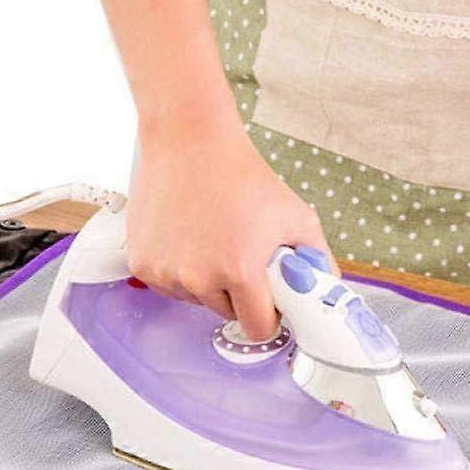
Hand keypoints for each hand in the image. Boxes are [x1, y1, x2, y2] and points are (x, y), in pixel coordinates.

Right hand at [126, 119, 336, 339]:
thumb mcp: (296, 215)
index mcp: (240, 271)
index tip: (268, 302)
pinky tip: (189, 239)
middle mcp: (199, 277)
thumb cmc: (242, 175)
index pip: (258, 328)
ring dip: (207, 283)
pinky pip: (170, 287)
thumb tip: (325, 290)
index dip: (268, 317)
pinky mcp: (143, 264)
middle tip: (240, 255)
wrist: (191, 141)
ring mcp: (167, 273)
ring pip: (196, 301)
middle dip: (238, 295)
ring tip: (213, 240)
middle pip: (226, 314)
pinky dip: (180, 272)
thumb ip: (318, 259)